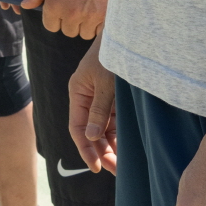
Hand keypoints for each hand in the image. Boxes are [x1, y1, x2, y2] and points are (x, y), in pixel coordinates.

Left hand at [18, 0, 107, 38]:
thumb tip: (25, 6)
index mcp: (54, 6)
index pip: (51, 26)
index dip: (54, 18)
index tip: (61, 9)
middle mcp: (71, 14)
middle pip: (68, 31)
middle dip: (70, 22)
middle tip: (75, 7)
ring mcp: (89, 16)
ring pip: (85, 33)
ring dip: (85, 25)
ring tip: (87, 9)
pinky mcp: (106, 14)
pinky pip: (100, 30)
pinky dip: (99, 24)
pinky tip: (98, 11)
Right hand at [66, 40, 117, 173]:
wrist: (128, 36)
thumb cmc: (113, 55)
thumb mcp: (106, 84)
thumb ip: (99, 110)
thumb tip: (92, 137)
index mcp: (78, 93)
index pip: (77, 128)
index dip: (85, 148)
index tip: (95, 166)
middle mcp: (88, 99)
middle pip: (91, 132)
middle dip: (101, 152)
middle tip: (114, 170)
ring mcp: (103, 100)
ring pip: (105, 130)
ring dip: (112, 147)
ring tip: (123, 165)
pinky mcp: (116, 100)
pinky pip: (116, 122)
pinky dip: (120, 136)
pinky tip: (128, 149)